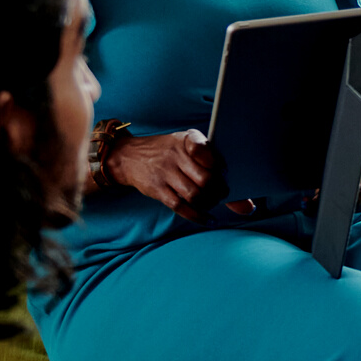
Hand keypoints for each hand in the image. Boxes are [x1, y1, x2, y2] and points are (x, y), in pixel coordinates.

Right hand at [109, 130, 223, 220]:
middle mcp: (176, 155)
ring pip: (195, 194)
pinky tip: (208, 220)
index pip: (207, 152)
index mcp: (187, 140)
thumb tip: (232, 180)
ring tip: (211, 203)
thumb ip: (207, 154)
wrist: (128, 156)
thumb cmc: (166, 151)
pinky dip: (198, 216)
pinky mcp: (157, 189)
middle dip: (219, 190)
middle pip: (206, 179)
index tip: (224, 173)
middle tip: (222, 194)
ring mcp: (165, 173)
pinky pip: (181, 206)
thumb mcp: (183, 142)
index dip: (220, 165)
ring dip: (209, 203)